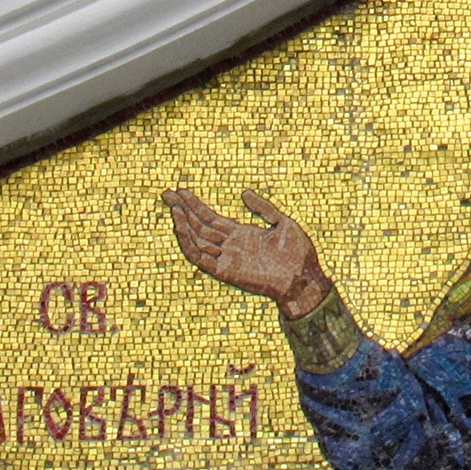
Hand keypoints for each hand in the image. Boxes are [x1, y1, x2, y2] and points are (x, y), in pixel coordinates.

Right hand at [161, 185, 331, 315]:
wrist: (304, 278)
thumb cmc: (298, 253)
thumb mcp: (282, 222)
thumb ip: (263, 208)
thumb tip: (243, 193)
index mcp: (241, 234)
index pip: (211, 218)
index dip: (195, 205)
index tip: (181, 190)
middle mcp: (230, 246)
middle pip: (199, 226)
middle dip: (183, 209)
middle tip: (166, 193)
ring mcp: (226, 258)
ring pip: (196, 240)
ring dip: (183, 224)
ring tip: (173, 206)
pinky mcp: (225, 272)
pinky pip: (200, 258)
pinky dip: (189, 244)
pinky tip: (181, 228)